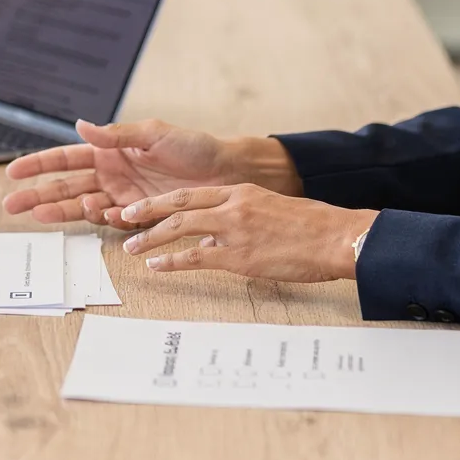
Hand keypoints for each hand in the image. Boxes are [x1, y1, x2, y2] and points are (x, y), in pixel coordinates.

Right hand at [1, 119, 299, 225]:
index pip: (66, 158)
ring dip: (59, 211)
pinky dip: (99, 219)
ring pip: (81, 207)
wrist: (227, 173)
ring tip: (37, 215)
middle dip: (37, 193)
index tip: (14, 171)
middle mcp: (111, 175)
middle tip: (11, 204)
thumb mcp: (154, 134)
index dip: (39, 164)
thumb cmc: (194, 147)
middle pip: (65, 187)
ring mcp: (123, 198)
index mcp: (111, 151)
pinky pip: (111, 221)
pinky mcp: (138, 218)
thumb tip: (81, 125)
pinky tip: (93, 214)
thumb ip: (117, 135)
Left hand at [118, 185, 377, 281]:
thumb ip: (237, 220)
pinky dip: (173, 262)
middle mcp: (232, 206)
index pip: (191, 194)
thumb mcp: (269, 211)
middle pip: (178, 204)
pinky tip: (158, 266)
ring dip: (152, 237)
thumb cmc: (310, 227)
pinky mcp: (240, 256)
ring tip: (132, 246)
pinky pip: (196, 258)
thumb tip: (208, 240)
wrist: (335, 237)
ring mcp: (234, 230)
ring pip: (180, 227)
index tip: (140, 206)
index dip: (161, 200)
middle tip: (124, 219)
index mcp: (240, 192)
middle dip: (147, 212)